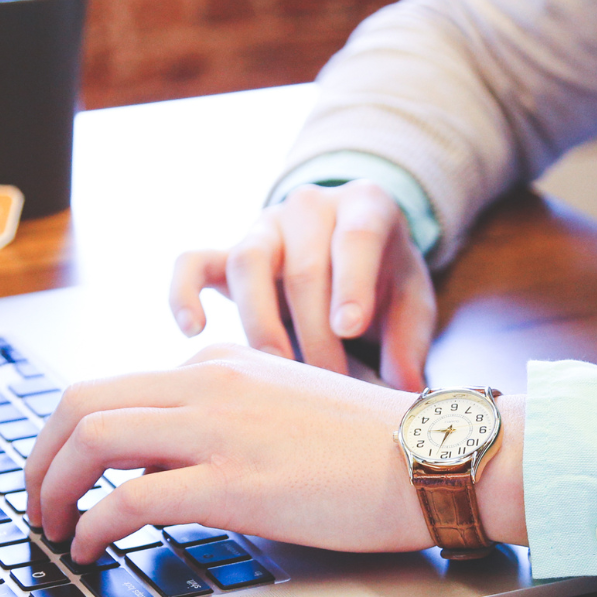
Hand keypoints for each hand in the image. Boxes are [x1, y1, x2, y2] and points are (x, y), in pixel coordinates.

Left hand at [24, 344, 525, 562]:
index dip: (71, 437)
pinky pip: (130, 498)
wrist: (436, 456)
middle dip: (41, 456)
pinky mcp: (234, 483)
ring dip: (53, 488)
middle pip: (82, 402)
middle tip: (36, 502)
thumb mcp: (289, 410)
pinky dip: (93, 526)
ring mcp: (219, 430)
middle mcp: (209, 384)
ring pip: (92, 439)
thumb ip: (232, 420)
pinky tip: (92, 550)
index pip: (117, 387)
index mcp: (222, 365)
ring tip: (52, 529)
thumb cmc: (378, 448)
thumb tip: (177, 463)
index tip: (64, 475)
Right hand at [168, 180, 436, 391]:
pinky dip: (184, 292)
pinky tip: (193, 330)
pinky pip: (192, 263)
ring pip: (248, 262)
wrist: (351, 248)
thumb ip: (410, 340)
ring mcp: (264, 227)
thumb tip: (406, 390)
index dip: (351, 283)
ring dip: (261, 323)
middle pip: (303, 267)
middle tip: (328, 383)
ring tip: (276, 370)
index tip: (349, 328)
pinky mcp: (226, 252)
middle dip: (315, 332)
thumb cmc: (385, 279)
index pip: (356, 237)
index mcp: (365, 206)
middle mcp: (310, 207)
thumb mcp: (412, 300)